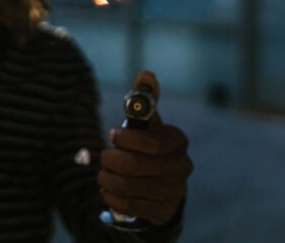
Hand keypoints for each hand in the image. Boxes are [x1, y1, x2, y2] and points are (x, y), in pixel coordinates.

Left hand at [99, 71, 192, 225]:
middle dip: (111, 160)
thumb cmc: (148, 146)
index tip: (112, 136)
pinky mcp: (162, 211)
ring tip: (104, 174)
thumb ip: (144, 99)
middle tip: (103, 158)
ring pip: (128, 186)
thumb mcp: (147, 123)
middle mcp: (181, 167)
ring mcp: (174, 191)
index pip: (151, 143)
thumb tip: (146, 73)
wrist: (160, 184)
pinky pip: (127, 204)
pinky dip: (111, 196)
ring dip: (107, 179)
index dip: (126, 140)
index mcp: (177, 141)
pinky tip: (109, 190)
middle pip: (135, 166)